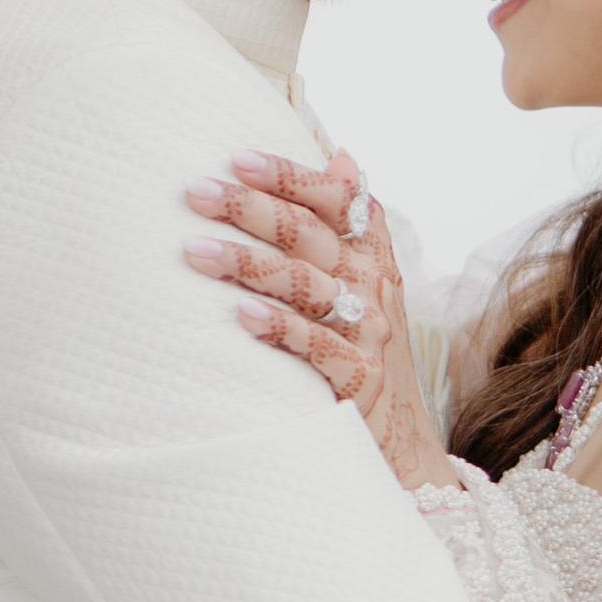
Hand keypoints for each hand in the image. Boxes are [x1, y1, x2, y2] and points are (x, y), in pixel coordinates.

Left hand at [182, 147, 457, 491]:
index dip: (291, 176)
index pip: (340, 200)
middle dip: (251, 208)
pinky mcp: (360, 380)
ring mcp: (369, 335)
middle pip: (311, 235)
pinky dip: (280, 328)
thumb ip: (353, 223)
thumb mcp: (370, 284)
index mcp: (373, 258)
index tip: (237, 157)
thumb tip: (341, 154)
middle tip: (195, 191)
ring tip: (195, 252)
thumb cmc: (368, 353)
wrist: (406, 446)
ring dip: (249, 264)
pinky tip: (242, 315)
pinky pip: (318, 347)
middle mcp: (374, 288)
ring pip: (307, 285)